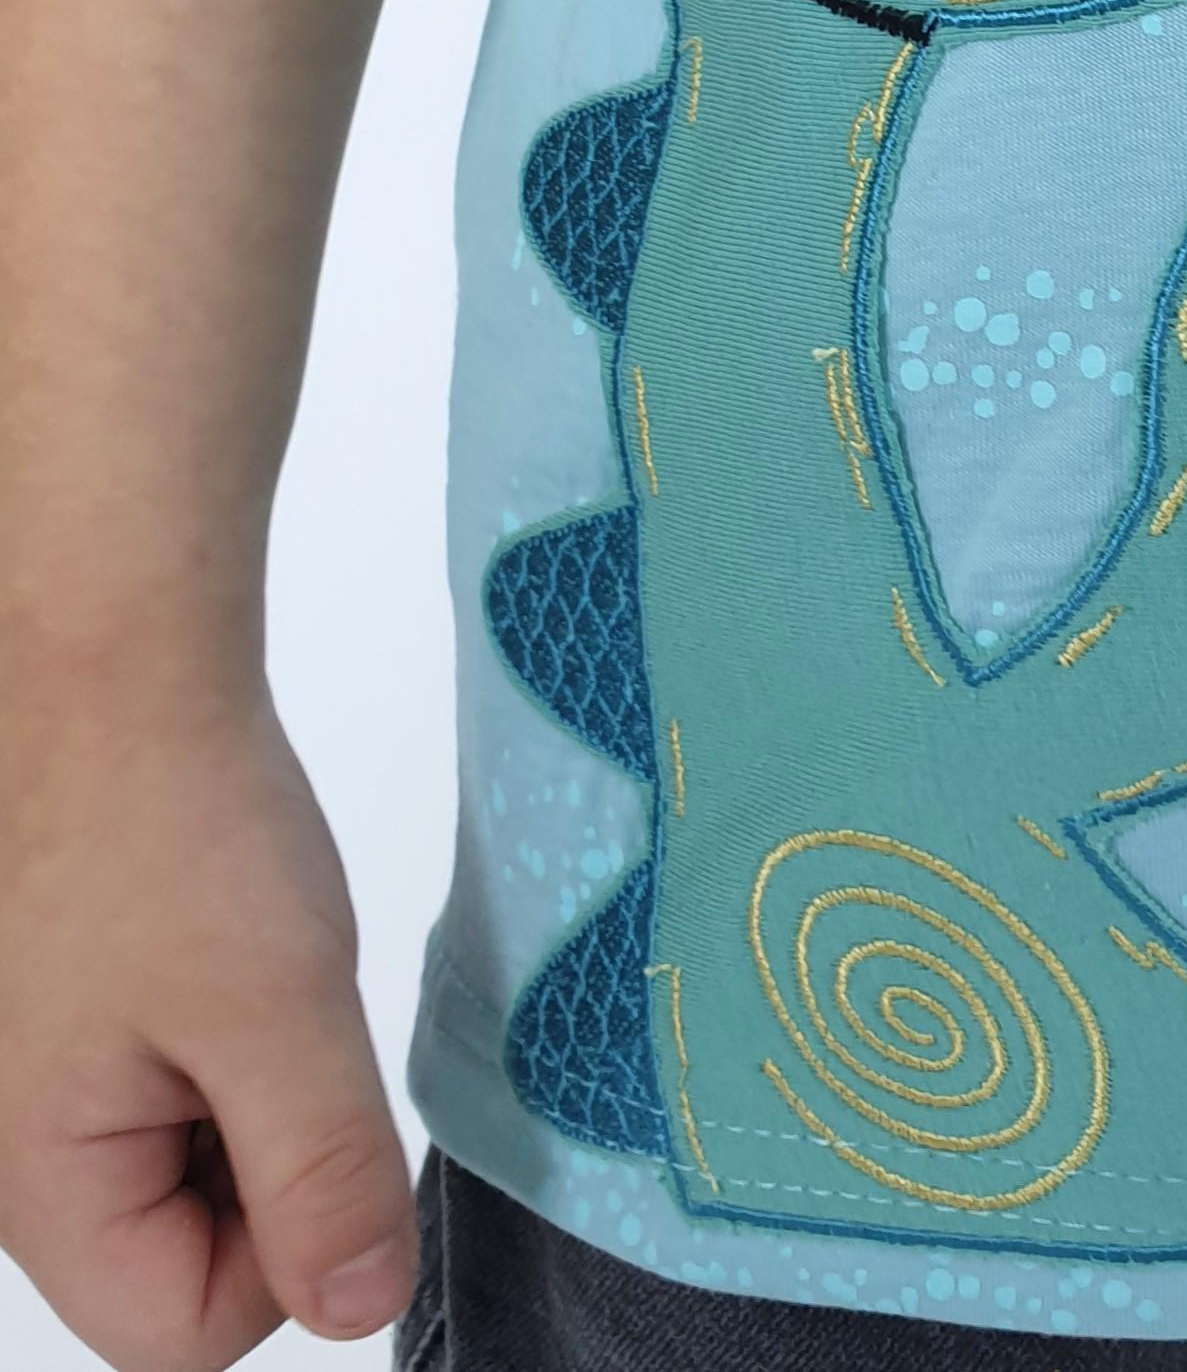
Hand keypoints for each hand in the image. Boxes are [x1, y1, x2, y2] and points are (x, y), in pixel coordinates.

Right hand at [0, 694, 417, 1369]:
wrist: (113, 671)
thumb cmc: (174, 821)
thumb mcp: (279, 1010)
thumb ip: (321, 1176)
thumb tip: (361, 1308)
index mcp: (36, 1183)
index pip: (187, 1332)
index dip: (292, 1250)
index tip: (319, 1118)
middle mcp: (12, 1156)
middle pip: (183, 1260)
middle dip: (269, 1160)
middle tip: (283, 1026)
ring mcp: (34, 1086)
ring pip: (184, 1171)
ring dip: (252, 1093)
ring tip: (250, 975)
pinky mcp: (66, 1025)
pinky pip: (164, 1093)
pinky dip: (222, 1041)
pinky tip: (225, 952)